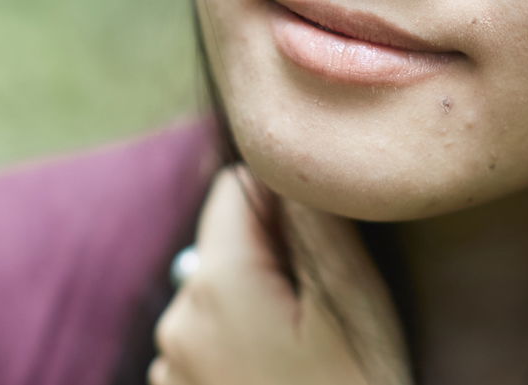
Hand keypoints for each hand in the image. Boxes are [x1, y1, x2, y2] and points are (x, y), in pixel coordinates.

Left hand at [149, 167, 411, 384]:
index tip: (327, 246)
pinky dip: (246, 346)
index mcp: (218, 285)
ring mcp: (173, 369)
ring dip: (263, 304)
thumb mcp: (355, 310)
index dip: (288, 201)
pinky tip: (288, 383)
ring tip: (312, 357)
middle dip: (277, 257)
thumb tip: (292, 165)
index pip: (238, 188)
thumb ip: (319, 227)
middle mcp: (178, 321)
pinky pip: (213, 342)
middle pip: (229, 243)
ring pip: (223, 294)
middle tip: (329, 312)